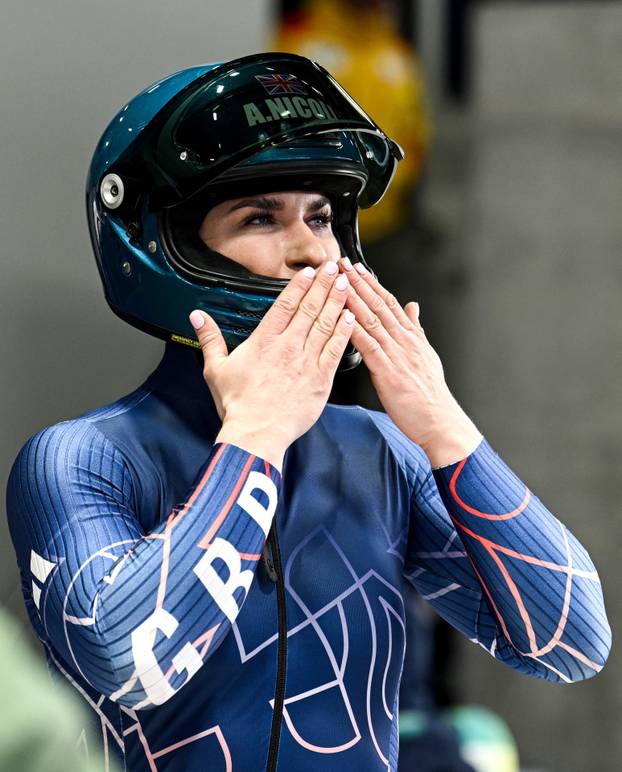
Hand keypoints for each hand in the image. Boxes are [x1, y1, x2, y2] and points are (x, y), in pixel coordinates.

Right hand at [189, 262, 354, 470]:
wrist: (256, 434)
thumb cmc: (237, 405)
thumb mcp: (215, 369)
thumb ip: (210, 339)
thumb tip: (197, 317)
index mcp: (264, 342)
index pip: (285, 304)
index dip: (300, 285)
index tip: (310, 272)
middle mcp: (287, 347)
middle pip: (309, 308)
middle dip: (324, 285)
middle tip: (334, 268)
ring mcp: (306, 362)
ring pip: (325, 324)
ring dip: (336, 302)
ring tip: (346, 285)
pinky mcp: (320, 380)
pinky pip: (334, 350)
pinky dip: (343, 332)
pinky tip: (350, 318)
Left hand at [341, 260, 481, 467]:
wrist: (440, 420)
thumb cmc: (430, 394)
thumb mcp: (426, 354)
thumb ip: (417, 328)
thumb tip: (414, 306)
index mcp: (412, 336)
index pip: (389, 302)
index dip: (371, 282)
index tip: (356, 267)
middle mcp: (404, 340)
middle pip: (378, 304)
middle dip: (358, 282)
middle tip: (341, 263)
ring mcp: (397, 354)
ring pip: (371, 319)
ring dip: (353, 298)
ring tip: (337, 281)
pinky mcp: (388, 371)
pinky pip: (368, 345)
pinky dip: (354, 329)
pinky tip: (341, 317)